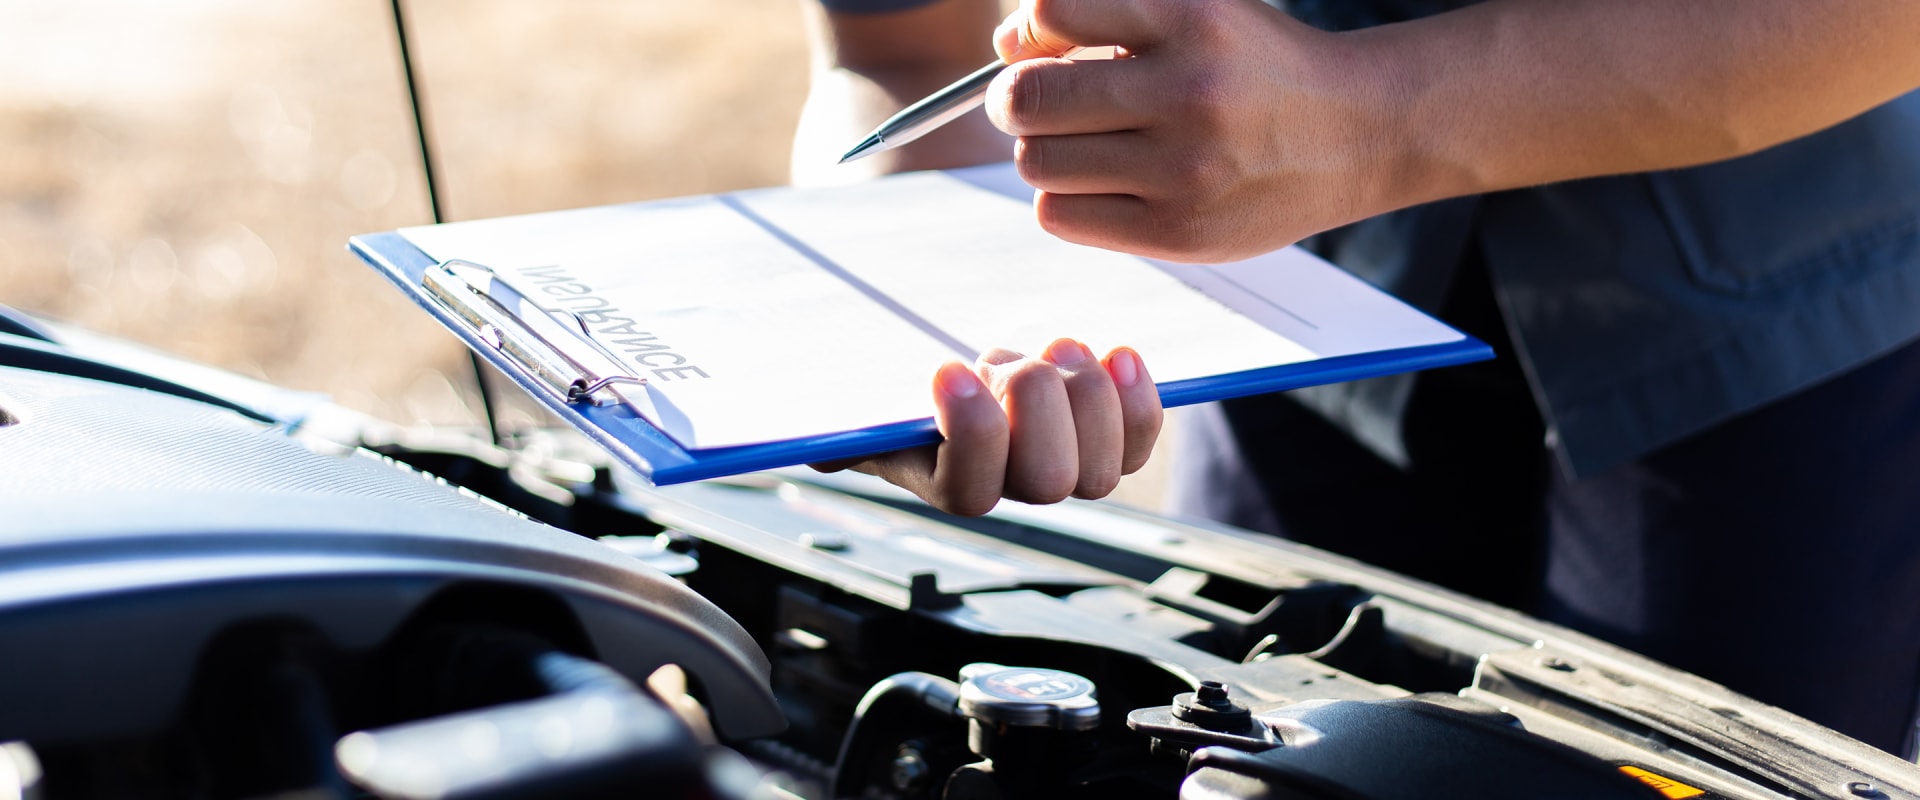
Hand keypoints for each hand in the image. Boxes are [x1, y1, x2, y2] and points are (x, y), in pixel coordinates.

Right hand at [813, 339, 1161, 515]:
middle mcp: (1006, 487)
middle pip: (1047, 482)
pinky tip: (1120, 357)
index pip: (969, 491)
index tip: (948, 367)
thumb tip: (809, 444)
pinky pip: (1138, 445)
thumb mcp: (856, 390)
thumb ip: (834, 418)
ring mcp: (1059, 469)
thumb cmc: (896, 374)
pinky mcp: (1103, 442)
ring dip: (1088, 398)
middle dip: (1040, 407)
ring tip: (1058, 348)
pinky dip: (1137, 402)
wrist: (951, 358)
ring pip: (1101, 472)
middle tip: (1018, 357)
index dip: (973, 432)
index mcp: (937, 476)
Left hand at [983, 0, 1419, 262]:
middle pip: (1028, 100)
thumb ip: (1102, 14)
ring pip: (1037, 163)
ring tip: (1083, 145)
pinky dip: (1064, 198)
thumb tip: (1007, 48)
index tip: (1037, 48)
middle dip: (1016, 100)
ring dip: (1042, 152)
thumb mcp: (1196, 8)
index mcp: (1190, 15)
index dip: (1026, 35)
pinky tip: (1102, 183)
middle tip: (1035, 104)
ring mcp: (1184, 169)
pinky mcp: (1179, 232)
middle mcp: (1188, 89)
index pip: (1051, 12)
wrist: (1355, 133)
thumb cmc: (1256, 68)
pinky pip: (1061, 216)